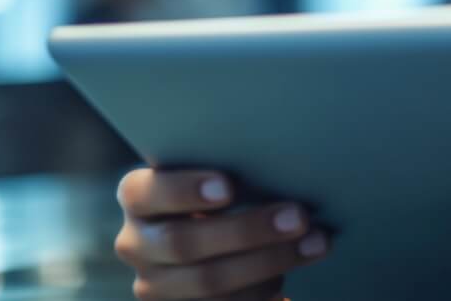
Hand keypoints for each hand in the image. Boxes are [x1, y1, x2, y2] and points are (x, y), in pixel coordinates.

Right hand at [114, 167, 330, 299]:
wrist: (202, 237)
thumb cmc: (218, 191)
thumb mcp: (210, 174)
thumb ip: (228, 174)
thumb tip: (284, 163)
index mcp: (136, 197)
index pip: (147, 193)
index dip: (185, 191)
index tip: (230, 188)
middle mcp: (135, 243)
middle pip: (184, 243)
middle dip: (247, 231)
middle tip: (299, 217)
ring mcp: (153, 285)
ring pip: (207, 283)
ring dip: (268, 264)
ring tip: (315, 245)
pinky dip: (261, 296)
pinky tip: (288, 288)